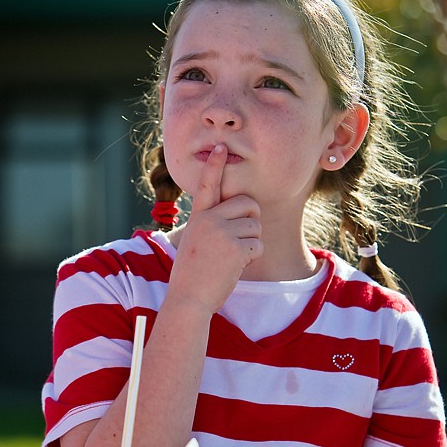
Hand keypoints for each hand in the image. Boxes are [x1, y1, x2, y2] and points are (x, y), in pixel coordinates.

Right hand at [168, 144, 262, 314]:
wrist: (188, 299)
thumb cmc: (193, 275)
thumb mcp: (194, 243)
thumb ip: (211, 226)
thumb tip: (242, 216)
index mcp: (198, 218)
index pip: (207, 186)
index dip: (215, 166)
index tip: (221, 147)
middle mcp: (209, 220)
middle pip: (248, 204)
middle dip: (252, 221)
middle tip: (242, 241)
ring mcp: (221, 233)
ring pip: (256, 227)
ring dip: (251, 244)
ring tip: (231, 259)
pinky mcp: (235, 248)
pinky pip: (259, 246)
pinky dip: (252, 258)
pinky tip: (236, 267)